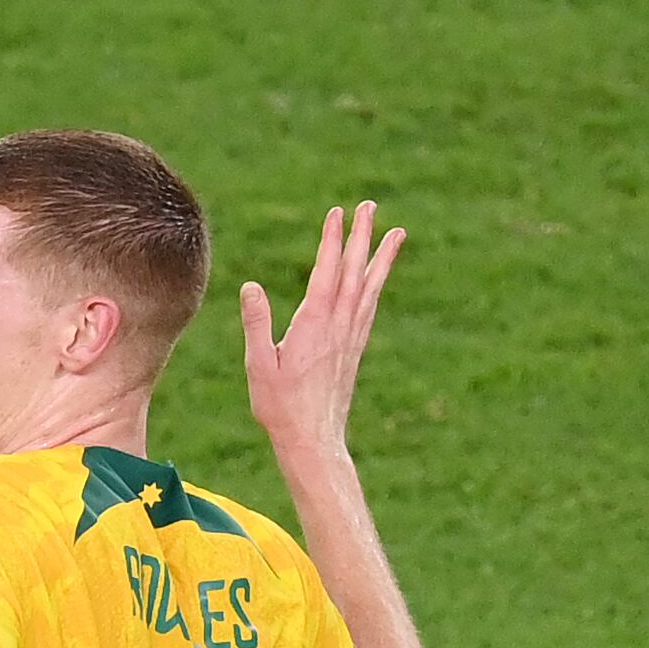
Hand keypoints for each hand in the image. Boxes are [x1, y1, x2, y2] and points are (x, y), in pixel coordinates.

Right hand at [242, 200, 405, 465]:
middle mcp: (339, 325)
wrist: (313, 440)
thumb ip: (257, 324)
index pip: (327, 271)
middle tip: (371, 207)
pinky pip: (371, 307)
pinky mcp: (356, 350)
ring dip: (381, 257)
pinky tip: (380, 279)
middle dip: (363, 236)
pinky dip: (377, 286)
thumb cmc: (280, 407)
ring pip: (371, 287)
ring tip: (397, 233)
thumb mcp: (259, 365)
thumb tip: (251, 286)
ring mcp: (352, 337)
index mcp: (314, 324)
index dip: (333, 239)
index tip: (338, 212)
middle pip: (355, 271)